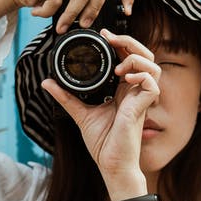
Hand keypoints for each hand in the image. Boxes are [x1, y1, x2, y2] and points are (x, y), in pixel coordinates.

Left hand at [42, 29, 160, 184]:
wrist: (110, 164)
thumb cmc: (103, 142)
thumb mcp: (80, 113)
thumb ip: (66, 96)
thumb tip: (47, 82)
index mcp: (123, 89)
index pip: (129, 58)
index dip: (121, 43)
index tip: (103, 36)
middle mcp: (134, 91)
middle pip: (144, 56)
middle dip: (130, 42)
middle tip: (111, 39)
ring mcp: (140, 98)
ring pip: (153, 65)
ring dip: (136, 58)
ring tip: (119, 67)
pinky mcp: (144, 107)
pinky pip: (152, 84)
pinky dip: (141, 76)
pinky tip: (125, 79)